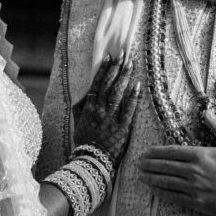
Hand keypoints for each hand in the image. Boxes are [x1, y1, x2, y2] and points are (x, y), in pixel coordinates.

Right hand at [73, 52, 140, 168]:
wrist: (90, 160)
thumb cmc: (84, 141)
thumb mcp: (77, 122)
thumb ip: (80, 107)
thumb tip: (86, 94)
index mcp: (89, 108)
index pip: (97, 84)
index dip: (103, 70)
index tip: (109, 58)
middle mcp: (99, 110)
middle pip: (108, 85)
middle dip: (116, 68)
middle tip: (123, 54)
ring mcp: (111, 118)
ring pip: (118, 93)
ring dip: (124, 77)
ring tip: (130, 64)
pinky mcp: (122, 128)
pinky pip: (128, 109)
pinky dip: (133, 97)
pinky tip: (138, 85)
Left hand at [139, 108, 215, 215]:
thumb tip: (207, 112)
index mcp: (203, 154)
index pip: (173, 151)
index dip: (157, 152)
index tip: (146, 152)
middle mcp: (195, 171)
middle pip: (165, 166)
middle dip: (150, 164)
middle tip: (138, 163)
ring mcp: (195, 188)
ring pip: (167, 182)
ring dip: (151, 178)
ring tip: (141, 176)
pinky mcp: (198, 203)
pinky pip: (175, 198)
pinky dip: (162, 193)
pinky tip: (154, 190)